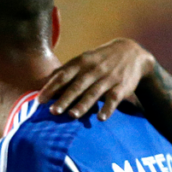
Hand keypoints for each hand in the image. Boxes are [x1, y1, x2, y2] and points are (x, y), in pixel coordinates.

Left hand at [37, 38, 154, 120]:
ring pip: (94, 93)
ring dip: (83, 105)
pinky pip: (114, 98)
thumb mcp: (82, 59)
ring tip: (72, 115)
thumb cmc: (99, 60)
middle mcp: (94, 70)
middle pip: (77, 86)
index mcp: (81, 63)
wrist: (132, 52)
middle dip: (65, 99)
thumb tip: (42, 82)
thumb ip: (64, 71)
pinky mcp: (122, 86)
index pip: (63, 76)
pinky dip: (108, 108)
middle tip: (53, 112)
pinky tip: (101, 118)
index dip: (51, 88)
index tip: (39, 100)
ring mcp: (108, 78)